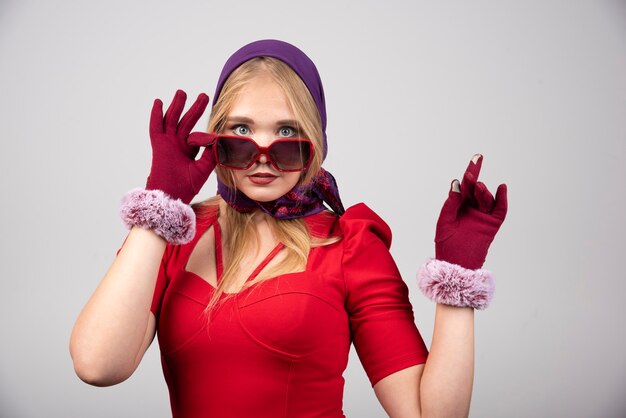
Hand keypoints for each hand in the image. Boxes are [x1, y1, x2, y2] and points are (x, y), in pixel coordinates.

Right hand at [146, 90, 216, 203]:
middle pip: (186, 122)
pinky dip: (156, 115)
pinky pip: (156, 128)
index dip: (205, 137)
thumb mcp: (203, 168)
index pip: (198, 136)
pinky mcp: (158, 146)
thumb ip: (212, 154)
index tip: (213, 139)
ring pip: (173, 120)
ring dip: (177, 106)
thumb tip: (219, 139)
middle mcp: (178, 145)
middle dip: (195, 109)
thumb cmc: (186, 187)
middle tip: (203, 95)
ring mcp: (167, 144)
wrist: (171, 198)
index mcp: (188, 151)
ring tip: (182, 92)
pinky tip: (159, 103)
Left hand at [435, 154, 507, 268]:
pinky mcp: (492, 225)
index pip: (466, 185)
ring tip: (477, 187)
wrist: (456, 265)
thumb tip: (457, 184)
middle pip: (476, 190)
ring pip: (486, 198)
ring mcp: (483, 216)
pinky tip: (501, 188)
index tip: (478, 157)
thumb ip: (451, 203)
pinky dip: (501, 199)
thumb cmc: (447, 245)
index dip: (472, 171)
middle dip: (474, 180)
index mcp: (459, 206)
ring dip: (483, 191)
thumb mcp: (445, 221)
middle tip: (470, 175)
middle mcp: (472, 209)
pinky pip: (500, 210)